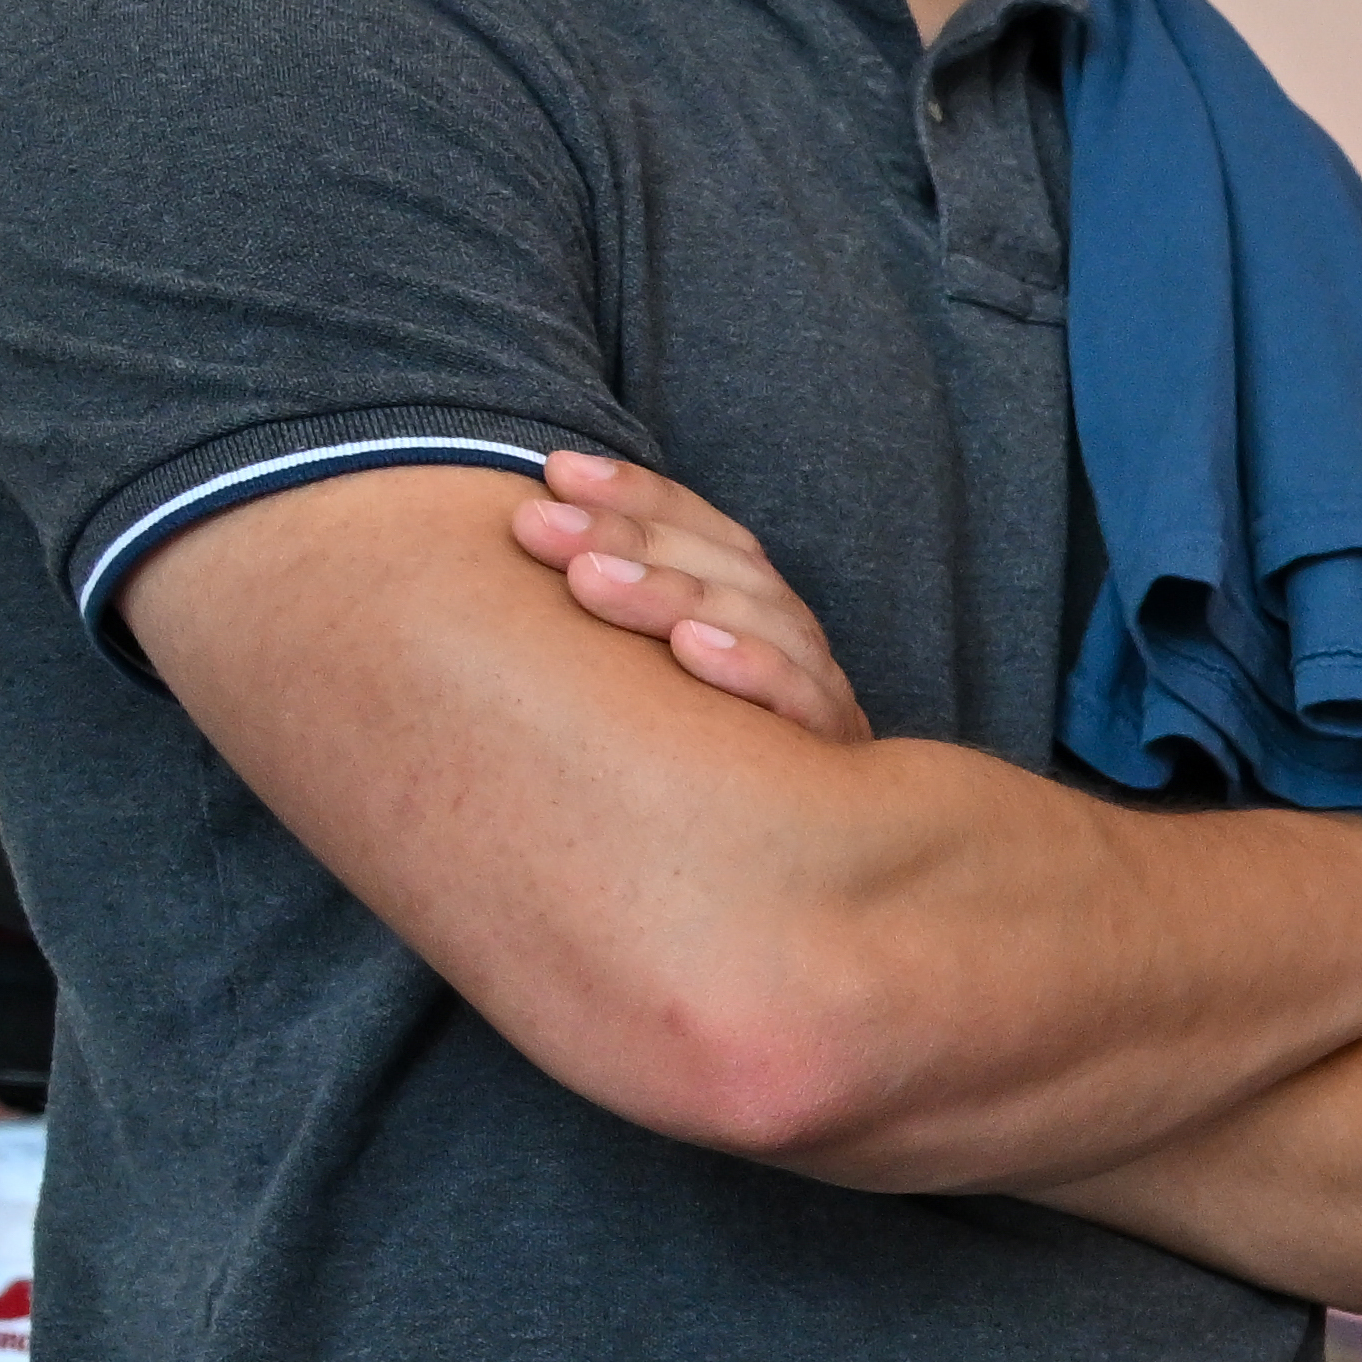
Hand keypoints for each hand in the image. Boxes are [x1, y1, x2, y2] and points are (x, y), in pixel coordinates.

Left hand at [515, 454, 864, 742]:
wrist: (797, 890)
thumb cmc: (679, 775)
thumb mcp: (639, 692)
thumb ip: (605, 617)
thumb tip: (527, 533)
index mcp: (749, 611)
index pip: (704, 530)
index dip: (636, 494)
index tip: (555, 471)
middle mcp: (789, 643)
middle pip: (726, 566)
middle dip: (627, 537)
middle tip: (539, 527)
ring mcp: (817, 697)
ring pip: (761, 619)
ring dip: (672, 591)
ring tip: (588, 581)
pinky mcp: (835, 759)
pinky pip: (802, 704)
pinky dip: (753, 669)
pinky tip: (692, 649)